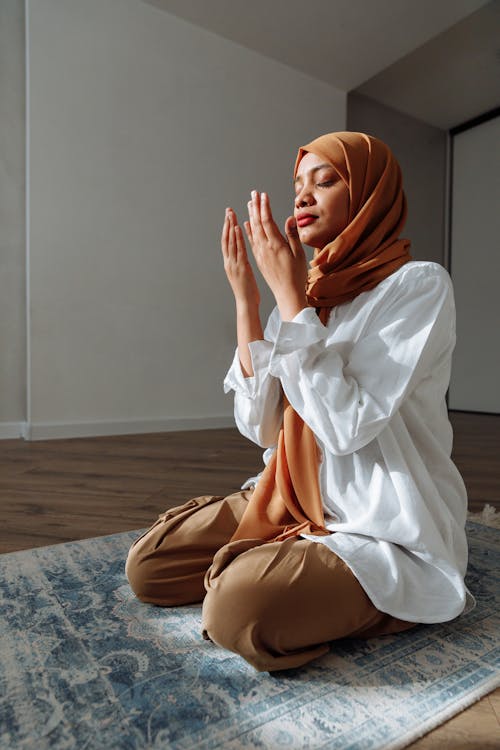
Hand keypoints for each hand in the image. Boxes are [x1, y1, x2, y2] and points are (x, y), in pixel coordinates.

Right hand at [221, 207, 260, 309]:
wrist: (246, 304)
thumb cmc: (248, 291)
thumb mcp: (243, 275)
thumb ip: (241, 263)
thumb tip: (242, 255)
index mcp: (230, 263)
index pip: (227, 242)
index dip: (227, 229)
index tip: (229, 216)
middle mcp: (229, 262)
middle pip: (226, 239)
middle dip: (227, 223)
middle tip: (228, 210)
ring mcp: (233, 264)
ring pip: (230, 242)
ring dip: (230, 226)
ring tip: (231, 213)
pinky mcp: (240, 267)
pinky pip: (238, 250)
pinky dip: (237, 238)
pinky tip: (238, 227)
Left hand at [245, 191, 307, 319]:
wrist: (287, 294)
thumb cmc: (296, 275)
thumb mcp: (298, 254)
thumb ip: (292, 235)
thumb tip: (289, 219)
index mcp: (275, 245)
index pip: (267, 221)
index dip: (264, 206)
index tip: (263, 195)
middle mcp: (265, 248)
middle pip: (258, 223)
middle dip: (255, 207)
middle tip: (253, 193)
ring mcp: (260, 254)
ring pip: (253, 231)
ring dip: (251, 216)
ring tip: (249, 204)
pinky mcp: (258, 260)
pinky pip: (251, 242)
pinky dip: (248, 231)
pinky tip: (246, 224)